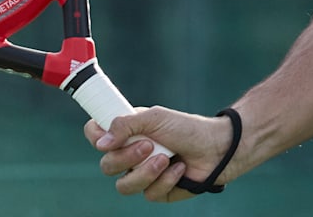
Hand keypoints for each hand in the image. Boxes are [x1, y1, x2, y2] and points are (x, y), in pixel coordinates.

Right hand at [84, 107, 238, 201]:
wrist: (217, 147)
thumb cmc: (187, 128)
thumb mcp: (155, 118)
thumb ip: (126, 125)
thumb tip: (101, 143)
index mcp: (128, 133)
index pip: (97, 136)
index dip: (95, 137)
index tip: (104, 136)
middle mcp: (131, 155)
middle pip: (107, 166)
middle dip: (126, 157)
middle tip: (149, 145)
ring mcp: (143, 174)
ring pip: (124, 185)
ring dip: (146, 171)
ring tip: (166, 158)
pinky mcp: (157, 191)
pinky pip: (149, 193)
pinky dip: (166, 180)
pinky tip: (180, 169)